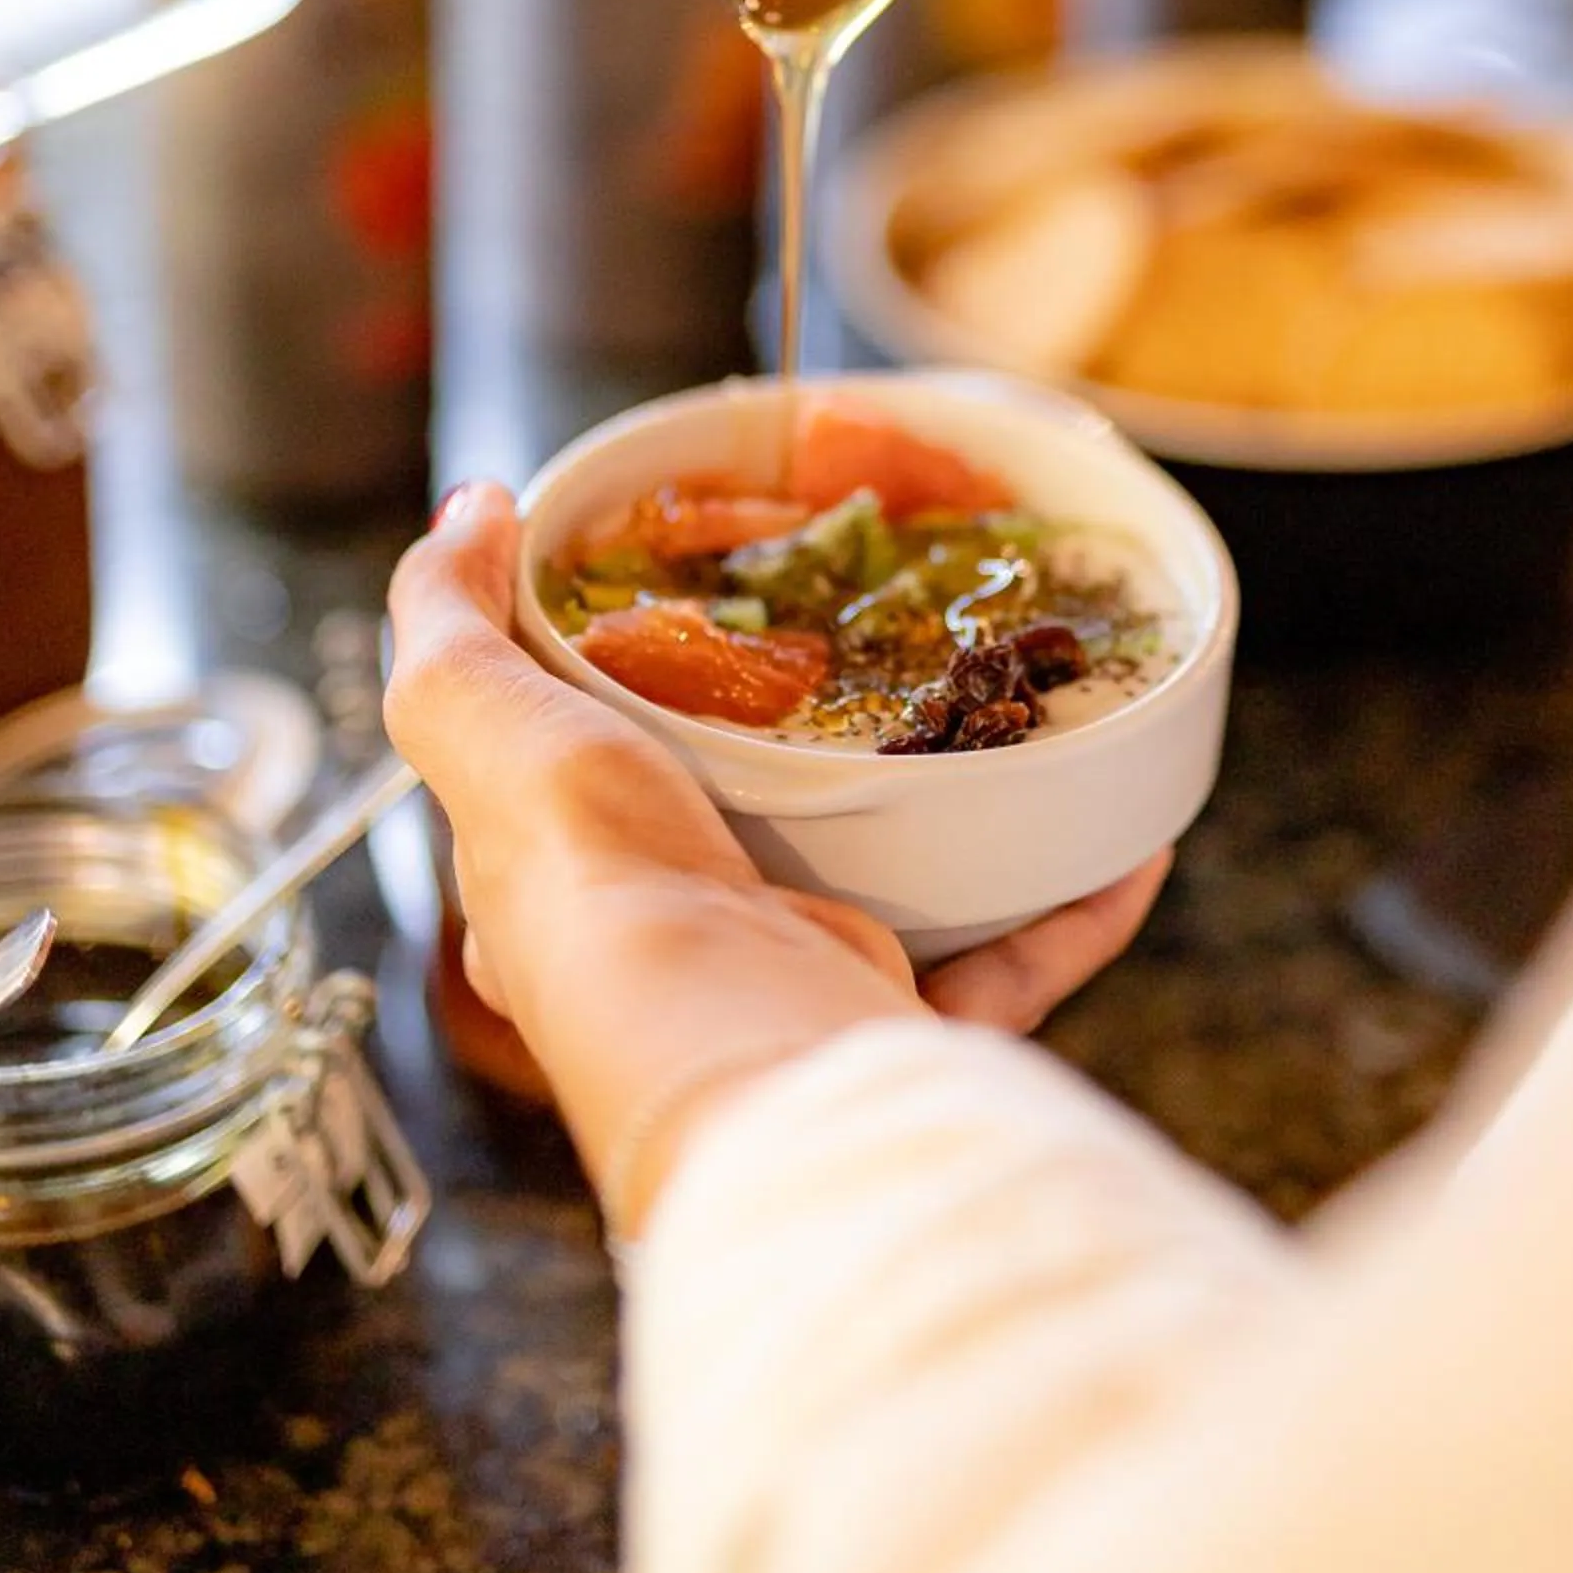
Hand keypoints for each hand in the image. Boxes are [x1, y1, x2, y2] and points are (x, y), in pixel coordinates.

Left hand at [385, 482, 1168, 1227]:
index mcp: (571, 895)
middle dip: (828, 750)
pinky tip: (1122, 831)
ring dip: (968, 817)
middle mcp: (682, 956)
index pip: (587, 789)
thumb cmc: (603, 895)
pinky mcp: (904, 1033)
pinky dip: (1069, 898)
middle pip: (755, 831)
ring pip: (895, 894)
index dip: (630, 700)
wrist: (745, 1060)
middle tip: (893, 646)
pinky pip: (1009, 958)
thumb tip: (470, 511)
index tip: (707, 612)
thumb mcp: (484, 727)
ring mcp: (797, 996)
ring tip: (1019, 717)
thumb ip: (450, 621)